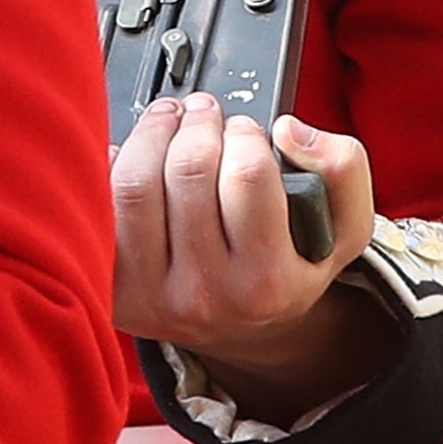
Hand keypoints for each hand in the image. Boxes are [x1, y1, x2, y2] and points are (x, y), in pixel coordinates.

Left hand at [110, 97, 386, 422]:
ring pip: (136, 183)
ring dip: (153, 132)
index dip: (245, 133)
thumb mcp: (340, 229)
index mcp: (270, 281)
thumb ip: (341, 169)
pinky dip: (114, 166)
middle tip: (204, 115)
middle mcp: (210, 295)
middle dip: (198, 123)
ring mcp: (154, 295)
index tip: (245, 130)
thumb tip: (290, 131)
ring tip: (171, 122)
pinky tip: (138, 158)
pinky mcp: (114, 289)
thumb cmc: (284, 266)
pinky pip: (100, 207)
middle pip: (188, 170)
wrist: (241, 327)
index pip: (249, 174)